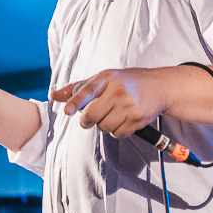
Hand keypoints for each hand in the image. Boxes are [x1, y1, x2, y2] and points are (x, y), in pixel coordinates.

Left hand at [50, 68, 167, 137]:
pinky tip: (122, 119)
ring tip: (112, 114)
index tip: (67, 111)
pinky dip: (116, 131)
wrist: (158, 87)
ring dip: (103, 125)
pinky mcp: (137, 119)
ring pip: (104, 127)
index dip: (75, 102)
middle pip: (93, 115)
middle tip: (90, 118)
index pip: (87, 91)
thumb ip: (78, 88)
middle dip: (87, 120)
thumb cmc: (127, 82)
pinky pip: (117, 134)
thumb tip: (53, 95)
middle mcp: (118, 91)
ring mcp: (129, 106)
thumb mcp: (103, 79)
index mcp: (106, 78)